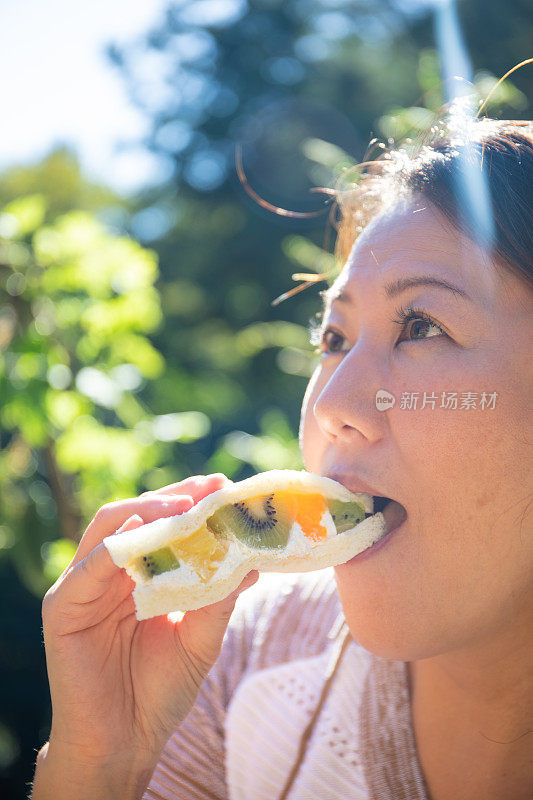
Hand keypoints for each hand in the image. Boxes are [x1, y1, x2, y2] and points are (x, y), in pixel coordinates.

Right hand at [39, 474, 258, 774]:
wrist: (125, 743)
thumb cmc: (161, 690)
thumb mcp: (201, 638)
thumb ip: (219, 597)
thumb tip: (252, 559)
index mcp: (140, 574)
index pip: (163, 523)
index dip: (193, 501)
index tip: (225, 486)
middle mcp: (111, 572)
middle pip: (139, 514)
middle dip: (176, 497)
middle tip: (210, 486)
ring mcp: (85, 586)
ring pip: (112, 527)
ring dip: (148, 510)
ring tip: (185, 507)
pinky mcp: (64, 607)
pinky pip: (89, 565)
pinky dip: (116, 545)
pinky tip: (142, 530)